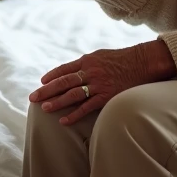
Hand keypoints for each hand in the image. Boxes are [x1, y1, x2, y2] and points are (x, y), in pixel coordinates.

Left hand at [29, 41, 176, 125]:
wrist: (143, 62)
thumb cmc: (123, 59)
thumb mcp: (102, 55)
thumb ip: (88, 63)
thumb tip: (74, 70)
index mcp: (87, 60)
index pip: (64, 69)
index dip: (51, 76)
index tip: (41, 82)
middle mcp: (89, 71)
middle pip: (63, 82)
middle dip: (46, 90)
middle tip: (33, 98)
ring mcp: (98, 84)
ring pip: (72, 94)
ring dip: (56, 102)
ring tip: (44, 108)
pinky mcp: (106, 96)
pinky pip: (86, 107)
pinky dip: (74, 114)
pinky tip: (63, 120)